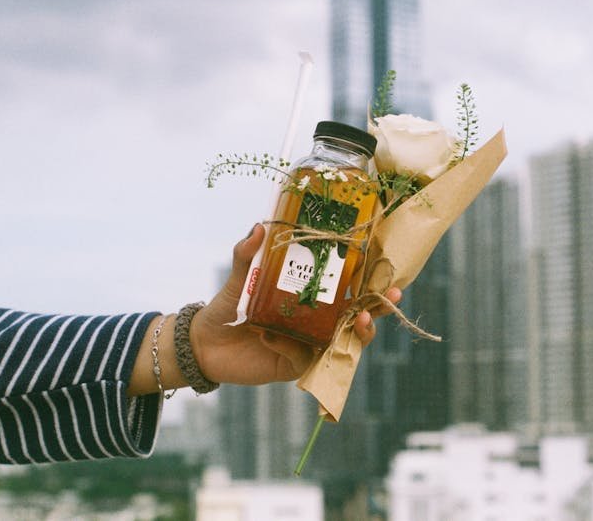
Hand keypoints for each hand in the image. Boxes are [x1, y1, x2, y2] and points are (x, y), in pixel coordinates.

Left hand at [191, 224, 400, 384]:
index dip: (370, 282)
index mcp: (310, 298)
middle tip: (390, 296)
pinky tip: (269, 336)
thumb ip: (248, 254)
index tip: (389, 272)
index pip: (347, 289)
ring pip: (342, 343)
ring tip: (359, 319)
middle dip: (377, 308)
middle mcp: (315, 322)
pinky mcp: (293, 366)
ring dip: (356, 332)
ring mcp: (307, 345)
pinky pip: (303, 357)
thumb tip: (259, 226)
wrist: (203, 342)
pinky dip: (289, 346)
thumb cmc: (228, 307)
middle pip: (356, 318)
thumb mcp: (240, 277)